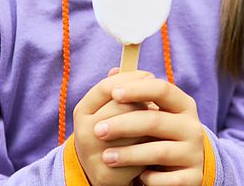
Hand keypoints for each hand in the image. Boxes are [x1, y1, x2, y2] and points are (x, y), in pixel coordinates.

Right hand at [73, 69, 154, 185]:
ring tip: (160, 119)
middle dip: (143, 100)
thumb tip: (119, 68)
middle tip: (157, 100)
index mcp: (83, 110)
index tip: (150, 75)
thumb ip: (114, 87)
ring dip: (150, 124)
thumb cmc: (109, 128)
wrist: (97, 168)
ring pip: (132, 131)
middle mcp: (84, 132)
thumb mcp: (105, 107)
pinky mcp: (107, 175)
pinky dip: (150, 148)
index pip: (106, 87)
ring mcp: (93, 155)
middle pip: (121, 107)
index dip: (130, 79)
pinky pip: (137, 155)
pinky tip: (156, 142)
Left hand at [94, 77, 203, 185]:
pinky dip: (150, 178)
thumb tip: (113, 71)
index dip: (137, 89)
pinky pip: (167, 180)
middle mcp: (193, 126)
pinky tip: (137, 177)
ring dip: (129, 154)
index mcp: (183, 104)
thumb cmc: (160, 133)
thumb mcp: (153, 112)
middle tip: (97, 130)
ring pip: (159, 151)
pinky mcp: (193, 178)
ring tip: (106, 156)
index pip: (162, 89)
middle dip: (123, 125)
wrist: (183, 167)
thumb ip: (135, 93)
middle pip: (155, 120)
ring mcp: (194, 153)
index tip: (113, 93)